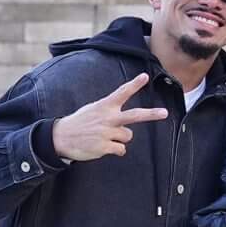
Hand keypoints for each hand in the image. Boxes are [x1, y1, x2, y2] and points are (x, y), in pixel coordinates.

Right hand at [50, 74, 167, 161]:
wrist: (61, 137)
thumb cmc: (80, 123)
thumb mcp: (93, 109)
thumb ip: (109, 112)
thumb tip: (125, 124)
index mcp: (104, 106)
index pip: (121, 93)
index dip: (134, 84)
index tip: (145, 77)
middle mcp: (107, 118)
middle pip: (134, 115)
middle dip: (151, 114)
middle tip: (164, 113)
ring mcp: (106, 133)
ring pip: (128, 136)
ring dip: (120, 138)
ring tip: (104, 137)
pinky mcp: (104, 147)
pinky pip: (121, 149)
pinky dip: (115, 150)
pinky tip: (102, 146)